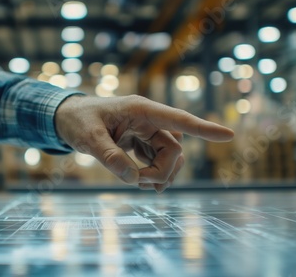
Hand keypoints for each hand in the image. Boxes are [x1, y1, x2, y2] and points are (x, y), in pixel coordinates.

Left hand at [55, 95, 233, 192]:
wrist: (67, 118)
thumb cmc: (78, 121)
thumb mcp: (88, 138)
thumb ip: (109, 157)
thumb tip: (132, 178)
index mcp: (140, 110)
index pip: (178, 120)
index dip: (203, 129)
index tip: (228, 135)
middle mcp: (148, 119)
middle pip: (173, 149)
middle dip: (163, 170)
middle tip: (140, 183)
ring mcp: (146, 130)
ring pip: (168, 155)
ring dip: (160, 173)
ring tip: (143, 185)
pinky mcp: (140, 140)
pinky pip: (156, 158)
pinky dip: (153, 172)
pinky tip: (145, 182)